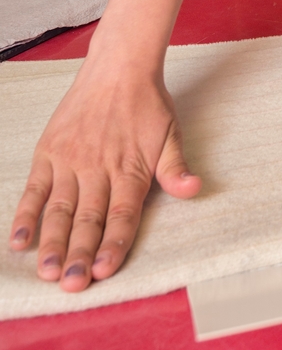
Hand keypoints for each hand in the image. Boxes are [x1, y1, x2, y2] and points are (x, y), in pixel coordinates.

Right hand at [7, 60, 200, 291]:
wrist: (119, 65)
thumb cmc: (147, 103)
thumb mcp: (171, 134)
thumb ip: (175, 167)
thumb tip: (193, 190)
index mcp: (130, 168)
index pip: (122, 215)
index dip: (113, 245)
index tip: (103, 272)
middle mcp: (98, 167)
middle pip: (88, 219)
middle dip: (79, 254)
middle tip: (71, 285)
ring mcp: (70, 160)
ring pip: (59, 209)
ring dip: (52, 243)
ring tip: (48, 272)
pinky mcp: (49, 151)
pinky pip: (34, 189)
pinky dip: (26, 216)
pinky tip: (20, 242)